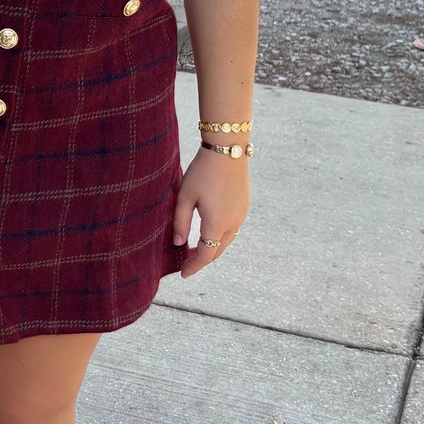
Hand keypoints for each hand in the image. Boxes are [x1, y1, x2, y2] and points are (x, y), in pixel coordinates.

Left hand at [172, 150, 248, 275]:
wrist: (228, 149)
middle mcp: (232, 223)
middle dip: (202, 259)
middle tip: (187, 263)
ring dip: (213, 248)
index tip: (183, 274)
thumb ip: (180, 222)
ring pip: (227, 241)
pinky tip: (211, 231)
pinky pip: (233, 229)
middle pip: (217, 251)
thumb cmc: (202, 171)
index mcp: (216, 224)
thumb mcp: (184, 196)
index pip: (205, 255)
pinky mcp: (245, 206)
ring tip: (197, 249)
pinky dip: (221, 236)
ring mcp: (241, 215)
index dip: (193, 266)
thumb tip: (179, 243)